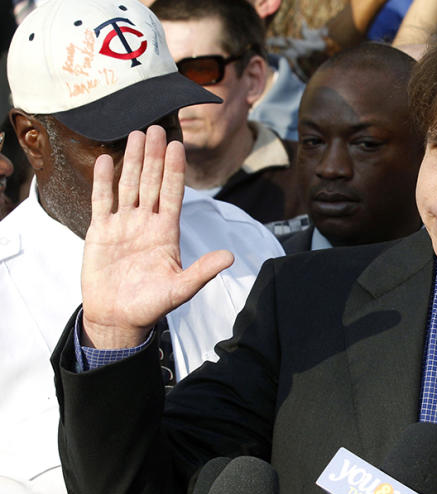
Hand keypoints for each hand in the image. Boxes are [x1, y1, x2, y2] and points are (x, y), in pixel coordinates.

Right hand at [80, 125, 233, 348]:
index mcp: (167, 232)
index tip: (178, 145)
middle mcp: (146, 223)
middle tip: (155, 127)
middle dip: (155, 156)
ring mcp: (123, 225)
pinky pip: (102, 200)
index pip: (174, 194)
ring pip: (129, 185)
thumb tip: (231, 257)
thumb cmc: (152, 304)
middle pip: (152, 182)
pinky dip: (102, 181)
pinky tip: (105, 159)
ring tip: (136, 134)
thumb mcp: (181, 288)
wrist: (118, 318)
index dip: (176, 170)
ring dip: (133, 161)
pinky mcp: (100, 231)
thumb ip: (203, 271)